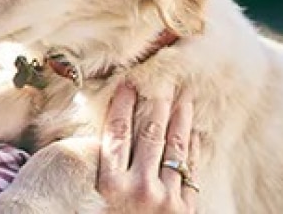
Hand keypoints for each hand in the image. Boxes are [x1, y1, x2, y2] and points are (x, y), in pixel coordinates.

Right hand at [97, 82, 198, 212]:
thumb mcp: (90, 193)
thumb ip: (94, 164)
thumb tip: (94, 128)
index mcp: (110, 183)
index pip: (117, 133)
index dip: (122, 105)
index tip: (127, 84)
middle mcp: (140, 188)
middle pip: (150, 135)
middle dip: (156, 105)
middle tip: (162, 80)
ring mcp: (166, 200)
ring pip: (175, 149)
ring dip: (180, 120)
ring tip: (184, 99)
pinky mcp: (185, 211)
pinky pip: (191, 173)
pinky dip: (191, 151)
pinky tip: (192, 134)